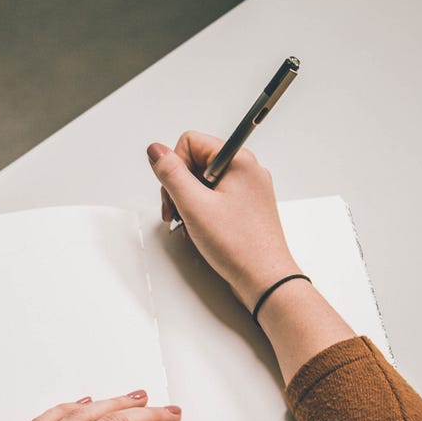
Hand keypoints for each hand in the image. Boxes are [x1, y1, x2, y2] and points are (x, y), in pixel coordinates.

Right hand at [147, 131, 300, 308]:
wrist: (265, 279)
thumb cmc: (240, 246)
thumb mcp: (194, 205)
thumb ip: (171, 174)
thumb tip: (156, 150)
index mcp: (238, 160)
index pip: (190, 141)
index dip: (175, 166)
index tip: (175, 192)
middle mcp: (246, 170)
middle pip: (196, 161)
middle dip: (180, 186)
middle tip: (179, 211)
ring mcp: (248, 189)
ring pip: (203, 181)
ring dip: (189, 201)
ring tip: (190, 224)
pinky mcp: (246, 206)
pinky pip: (216, 197)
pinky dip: (202, 211)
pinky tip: (200, 229)